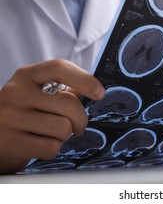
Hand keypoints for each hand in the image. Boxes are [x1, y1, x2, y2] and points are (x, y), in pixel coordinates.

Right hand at [0, 59, 104, 173]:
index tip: (100, 93)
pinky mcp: (9, 141)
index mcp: (27, 75)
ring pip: (63, 128)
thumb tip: (97, 91)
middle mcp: (16, 92)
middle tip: (78, 125)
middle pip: (69, 104)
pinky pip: (51, 147)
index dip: (85, 80)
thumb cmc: (25, 112)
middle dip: (80, 119)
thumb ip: (65, 90)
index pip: (59, 68)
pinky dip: (53, 148)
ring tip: (54, 134)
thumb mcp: (39, 93)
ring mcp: (10, 117)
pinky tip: (42, 143)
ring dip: (65, 135)